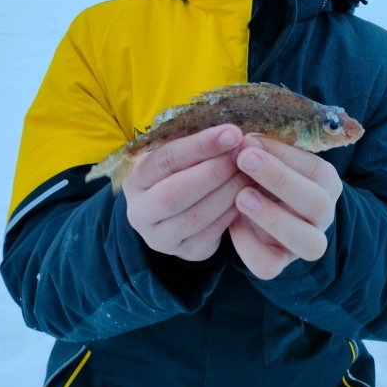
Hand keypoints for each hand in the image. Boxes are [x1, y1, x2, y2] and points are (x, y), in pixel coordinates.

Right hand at [122, 125, 249, 260]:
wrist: (173, 213)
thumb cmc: (182, 173)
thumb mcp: (181, 157)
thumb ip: (198, 146)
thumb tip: (233, 133)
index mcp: (136, 178)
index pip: (166, 158)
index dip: (201, 145)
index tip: (233, 133)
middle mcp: (140, 211)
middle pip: (175, 193)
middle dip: (214, 173)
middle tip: (243, 157)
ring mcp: (159, 237)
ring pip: (195, 217)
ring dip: (227, 194)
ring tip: (250, 175)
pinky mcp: (183, 252)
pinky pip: (210, 236)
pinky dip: (231, 214)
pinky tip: (247, 198)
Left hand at [230, 136, 342, 279]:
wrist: (265, 211)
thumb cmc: (265, 175)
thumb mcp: (269, 159)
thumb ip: (261, 150)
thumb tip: (241, 138)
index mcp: (325, 183)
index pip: (316, 169)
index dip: (283, 154)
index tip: (250, 140)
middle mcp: (323, 215)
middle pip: (317, 203)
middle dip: (279, 179)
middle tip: (244, 159)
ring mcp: (305, 242)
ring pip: (308, 243)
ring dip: (273, 218)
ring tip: (241, 196)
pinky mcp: (279, 262)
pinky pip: (270, 265)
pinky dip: (248, 246)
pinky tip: (232, 224)